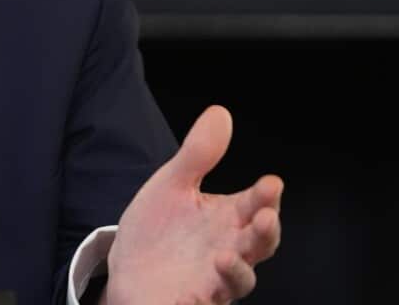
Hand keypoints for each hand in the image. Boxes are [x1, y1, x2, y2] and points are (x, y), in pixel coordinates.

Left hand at [106, 106, 282, 304]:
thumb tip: (220, 112)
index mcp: (229, 219)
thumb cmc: (160, 229)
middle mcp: (230, 250)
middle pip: (259, 245)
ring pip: (239, 281)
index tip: (270, 182)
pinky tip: (194, 296)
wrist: (127, 269)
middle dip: (265, 232)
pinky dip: (202, 302)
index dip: (266, 196)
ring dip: (238, 271)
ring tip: (225, 257)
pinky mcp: (193, 302)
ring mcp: (214, 280)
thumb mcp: (172, 186)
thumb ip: (197, 155)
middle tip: (265, 217)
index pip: (257, 205)